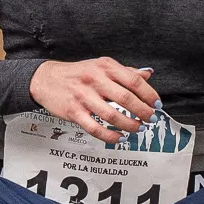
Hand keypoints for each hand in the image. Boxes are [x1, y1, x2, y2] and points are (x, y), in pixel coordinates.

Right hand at [31, 56, 158, 143]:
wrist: (46, 79)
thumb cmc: (77, 73)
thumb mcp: (101, 66)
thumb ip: (124, 71)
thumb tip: (147, 74)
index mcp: (105, 67)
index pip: (133, 80)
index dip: (149, 94)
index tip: (157, 104)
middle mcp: (95, 80)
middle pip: (126, 98)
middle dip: (143, 112)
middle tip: (151, 119)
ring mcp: (84, 97)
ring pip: (112, 115)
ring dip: (129, 125)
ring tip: (137, 128)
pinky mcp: (74, 112)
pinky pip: (95, 128)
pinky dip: (110, 136)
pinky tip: (119, 138)